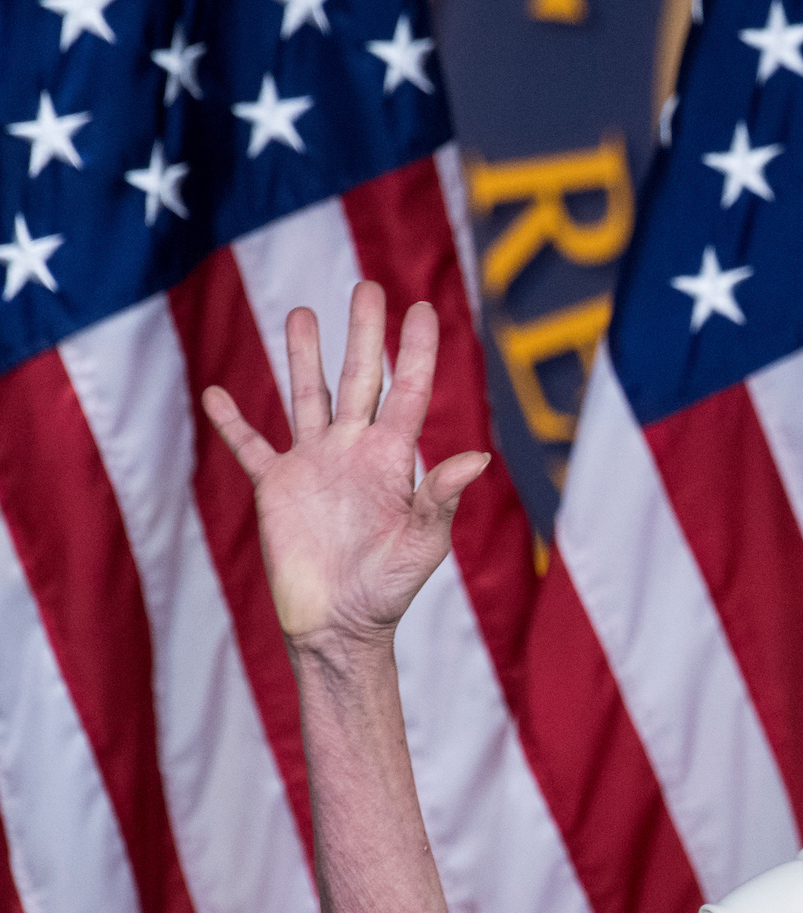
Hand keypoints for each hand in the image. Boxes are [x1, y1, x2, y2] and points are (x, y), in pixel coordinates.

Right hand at [202, 283, 487, 653]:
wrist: (341, 625)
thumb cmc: (391, 588)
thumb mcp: (424, 542)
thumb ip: (442, 497)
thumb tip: (477, 458)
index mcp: (394, 459)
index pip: (408, 392)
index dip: (416, 351)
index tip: (423, 308)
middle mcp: (355, 451)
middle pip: (360, 378)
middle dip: (364, 334)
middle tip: (366, 287)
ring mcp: (315, 465)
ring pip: (308, 396)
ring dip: (304, 356)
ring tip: (302, 312)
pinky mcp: (277, 487)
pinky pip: (251, 446)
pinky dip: (232, 422)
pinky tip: (215, 392)